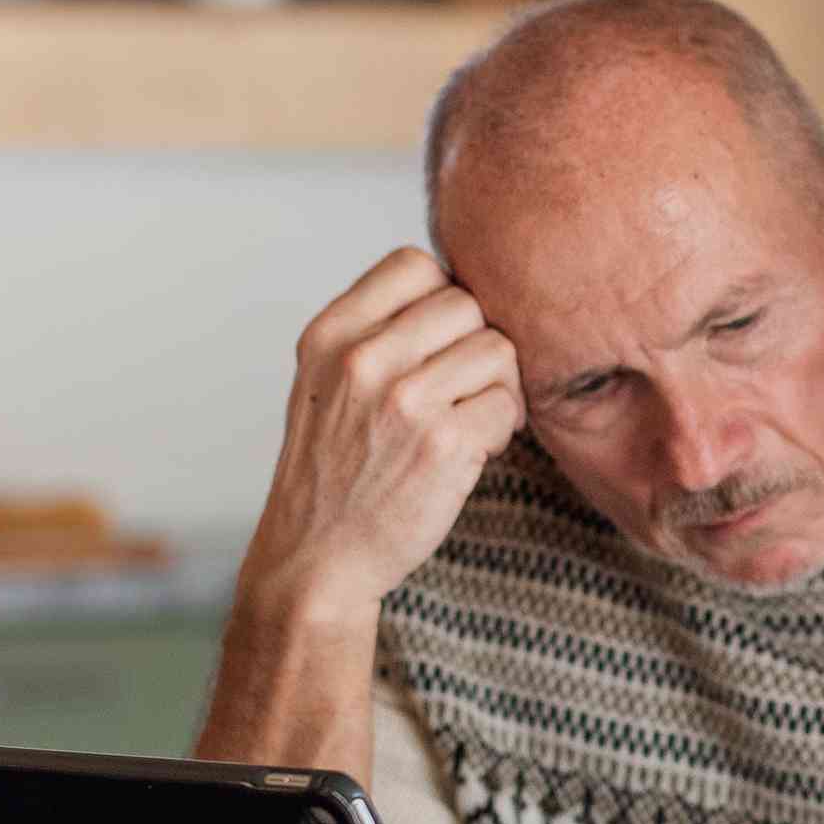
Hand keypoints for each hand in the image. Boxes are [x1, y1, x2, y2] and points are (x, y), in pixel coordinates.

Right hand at [240, 249, 523, 614]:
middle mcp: (362, 359)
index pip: (414, 264)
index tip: (439, 342)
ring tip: (468, 421)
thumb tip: (458, 288)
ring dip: (497, 387)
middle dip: (476, 346)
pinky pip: (508, 404)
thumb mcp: (325, 382)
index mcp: (330, 334)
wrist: (315, 559)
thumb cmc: (332, 470)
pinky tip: (472, 452)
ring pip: (497, 349)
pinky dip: (502, 429)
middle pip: (465, 303)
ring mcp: (403, 401)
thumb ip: (375, 330)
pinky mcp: (443, 444)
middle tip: (462, 390)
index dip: (443, 297)